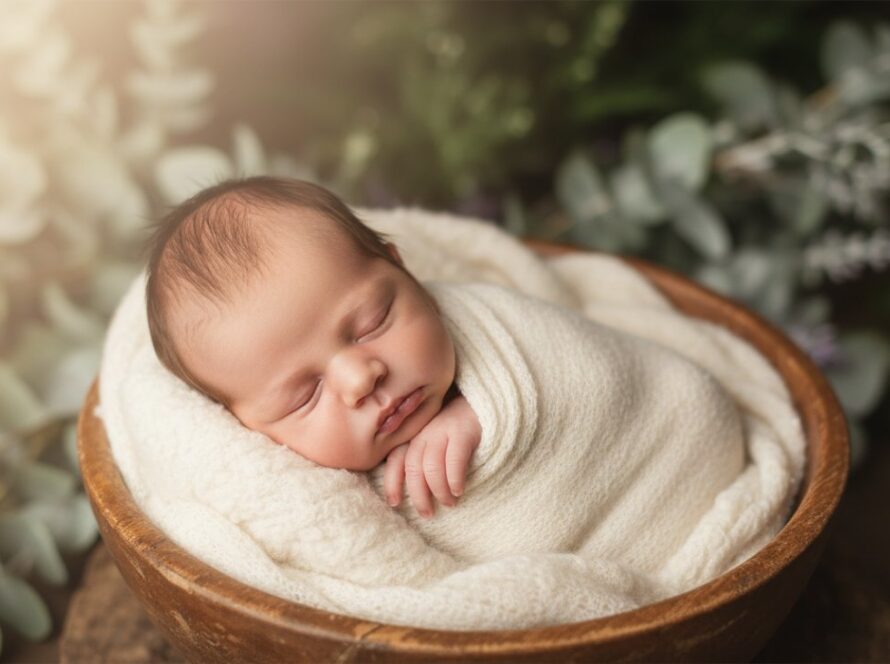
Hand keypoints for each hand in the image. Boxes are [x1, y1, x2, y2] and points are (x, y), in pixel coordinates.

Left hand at [383, 394, 480, 517]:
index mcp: (414, 435)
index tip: (394, 503)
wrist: (485, 404)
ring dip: (439, 490)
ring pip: (431, 465)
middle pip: (412, 466)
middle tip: (427, 513)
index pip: (395, 459)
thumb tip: (411, 492)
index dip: (392, 482)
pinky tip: (459, 490)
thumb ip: (422, 458)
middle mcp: (424, 431)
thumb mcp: (435, 442)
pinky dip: (454, 479)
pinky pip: (454, 459)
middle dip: (418, 494)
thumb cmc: (458, 431)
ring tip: (449, 503)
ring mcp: (443, 429)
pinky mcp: (463, 430)